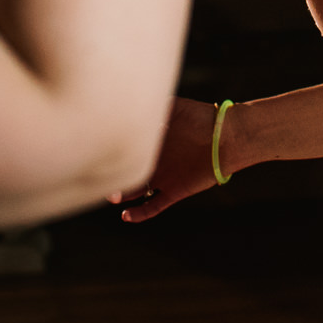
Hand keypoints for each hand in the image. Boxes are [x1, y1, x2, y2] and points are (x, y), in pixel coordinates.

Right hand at [108, 98, 222, 222]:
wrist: (225, 136)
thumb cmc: (200, 117)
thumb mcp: (173, 107)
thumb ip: (152, 107)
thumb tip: (127, 106)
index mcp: (152, 142)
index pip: (127, 150)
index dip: (113, 154)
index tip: (97, 154)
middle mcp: (155, 161)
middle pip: (127, 172)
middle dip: (114, 178)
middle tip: (100, 180)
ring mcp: (163, 178)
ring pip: (136, 191)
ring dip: (123, 195)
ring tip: (113, 195)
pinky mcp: (174, 191)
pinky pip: (153, 206)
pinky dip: (140, 213)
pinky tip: (126, 216)